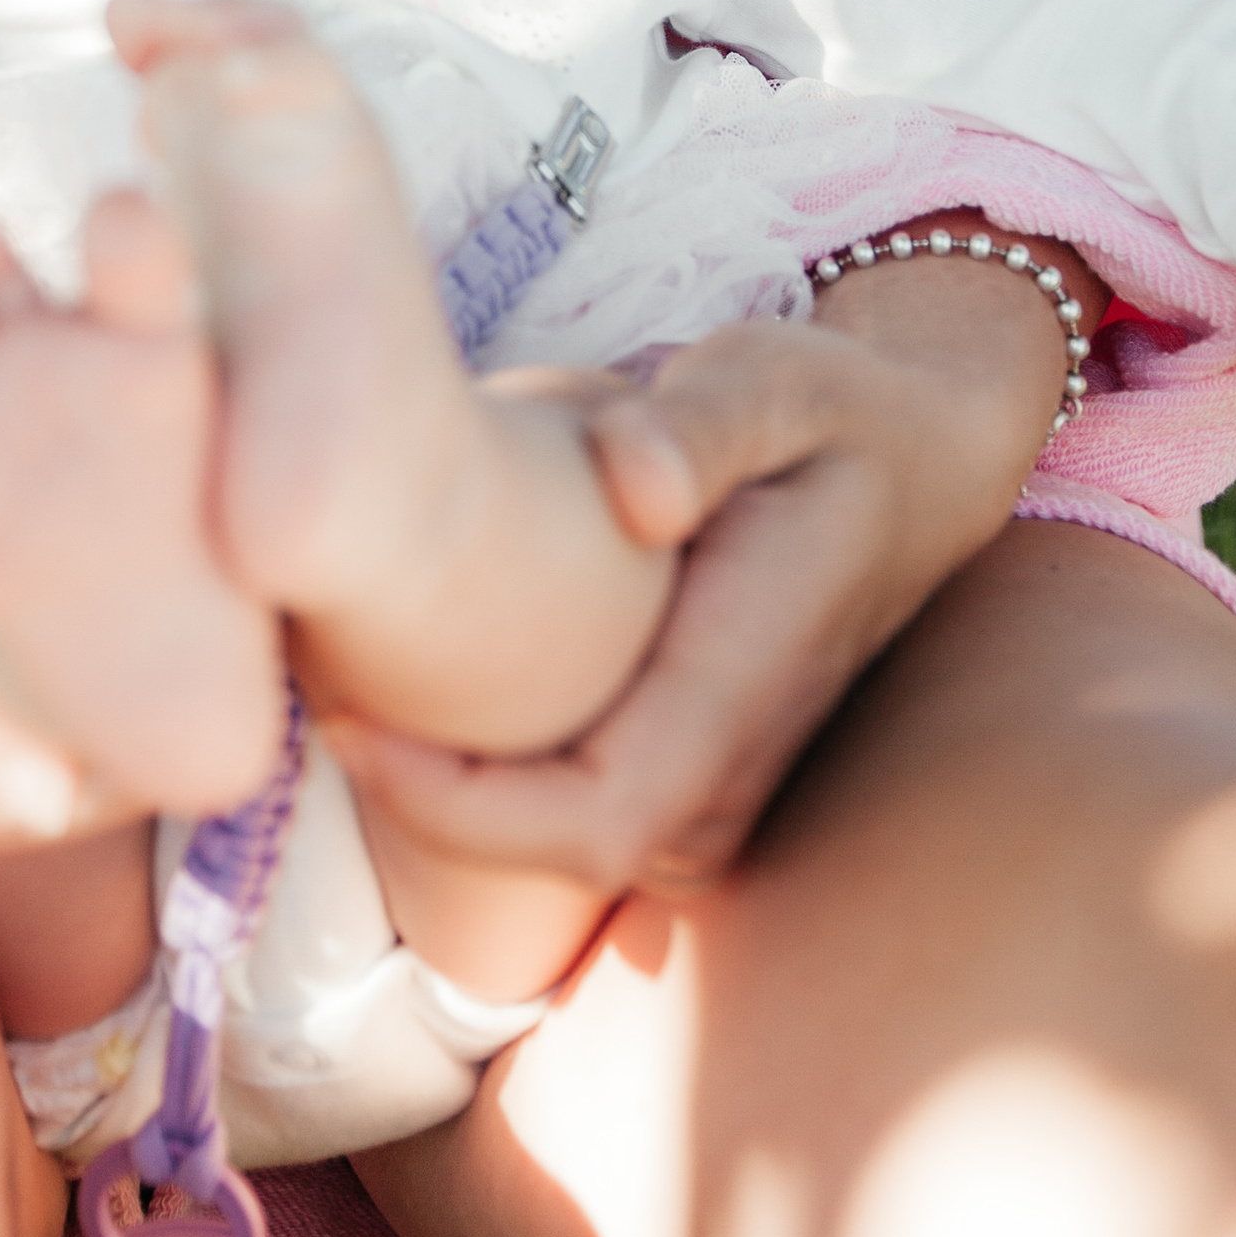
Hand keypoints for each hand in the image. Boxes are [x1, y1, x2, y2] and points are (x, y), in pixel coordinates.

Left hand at [324, 239, 1088, 900]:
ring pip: (561, 848)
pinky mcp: (697, 767)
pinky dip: (490, 776)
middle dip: (424, 803)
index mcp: (743, 682)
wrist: (920, 456)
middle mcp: (734, 766)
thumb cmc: (833, 409)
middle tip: (315, 685)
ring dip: (450, 794)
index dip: (458, 805)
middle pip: (556, 859)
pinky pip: (578, 813)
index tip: (352, 720)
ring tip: (348, 684)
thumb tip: (629, 487)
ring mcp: (722, 783)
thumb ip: (704, 421)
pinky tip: (420, 692)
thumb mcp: (775, 376)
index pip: (590, 821)